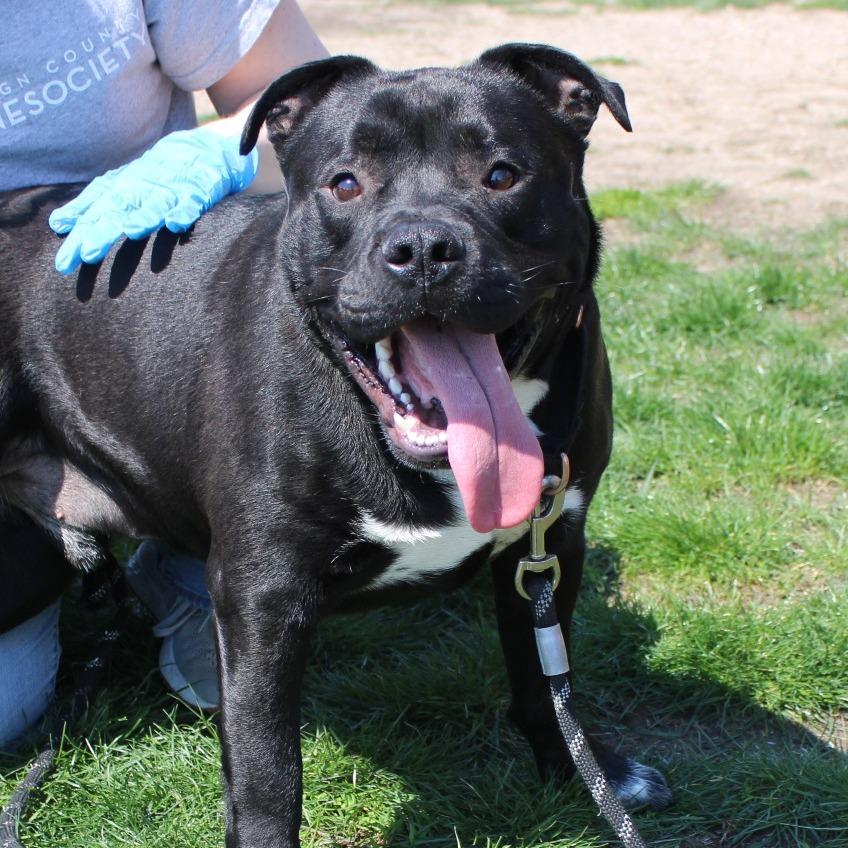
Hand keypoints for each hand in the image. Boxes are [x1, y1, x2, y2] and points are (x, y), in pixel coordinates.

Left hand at [49, 128, 258, 273]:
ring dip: (143, 217)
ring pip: (155, 204)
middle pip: (119, 209)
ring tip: (130, 231)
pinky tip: (175, 224)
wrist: (204, 148)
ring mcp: (172, 188)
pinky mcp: (200, 190)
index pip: (95, 213)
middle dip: (102, 231)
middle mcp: (143, 186)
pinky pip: (192, 202)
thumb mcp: (123, 186)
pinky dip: (184, 211)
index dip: (79, 236)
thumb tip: (58, 223)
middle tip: (86, 253)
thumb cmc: (158, 174)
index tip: (64, 264)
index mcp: (122, 188)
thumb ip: (93, 205)